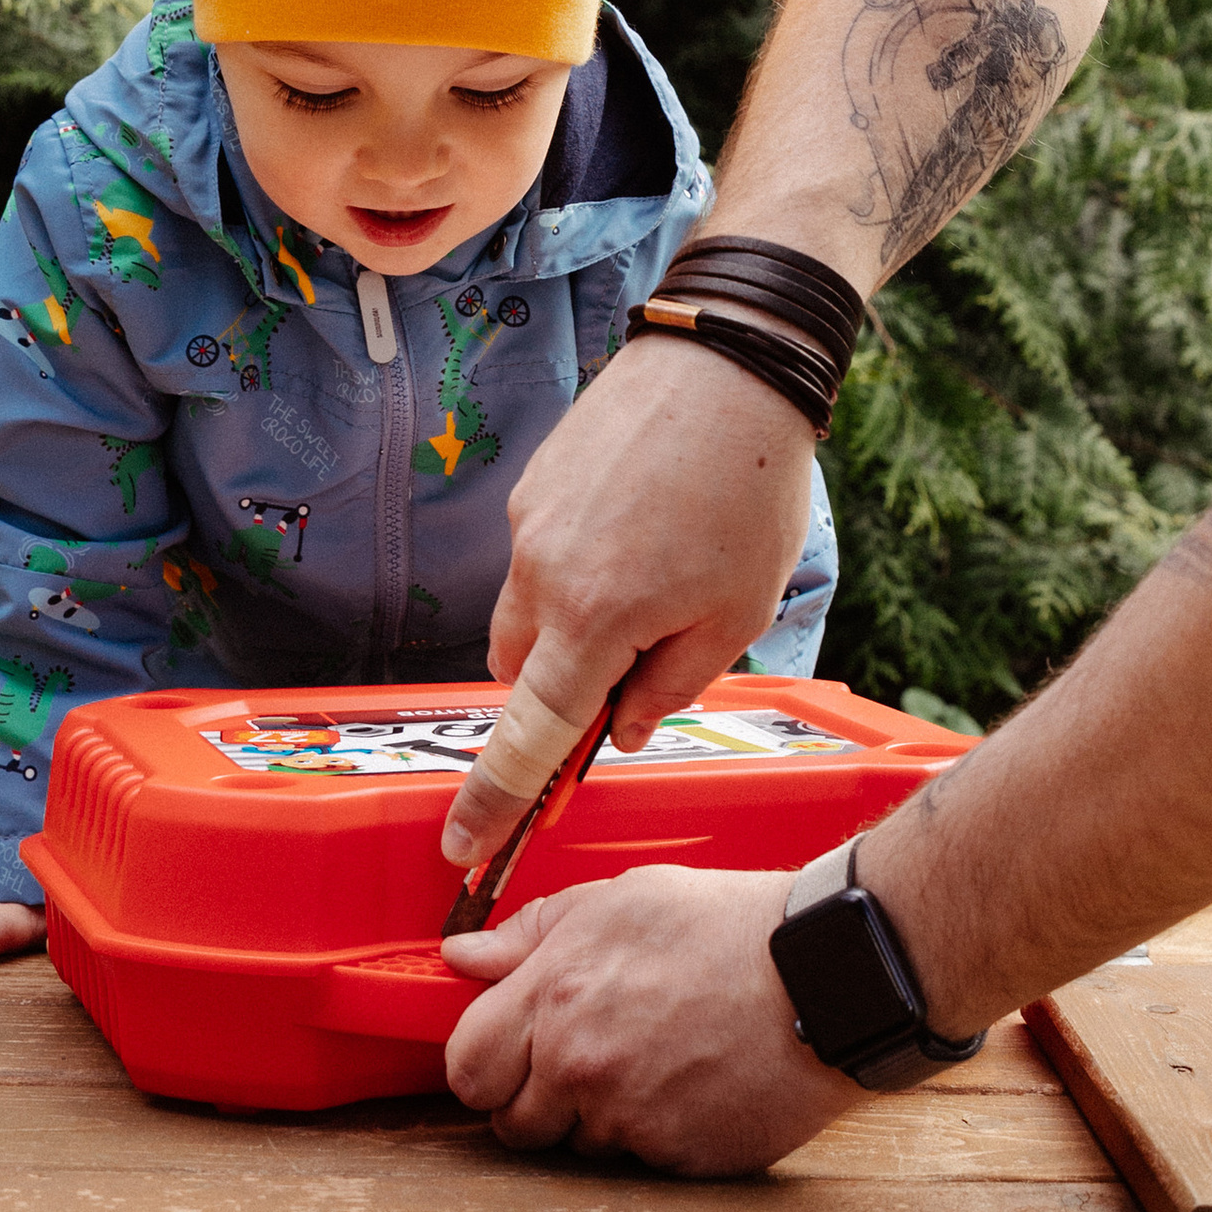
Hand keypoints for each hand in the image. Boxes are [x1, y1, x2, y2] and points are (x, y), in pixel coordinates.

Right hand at [440, 338, 813, 863]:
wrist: (727, 363)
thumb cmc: (748, 493)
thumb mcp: (736, 614)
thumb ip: (668, 686)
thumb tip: (614, 728)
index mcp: (592, 621)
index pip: (527, 737)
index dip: (493, 803)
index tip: (462, 848)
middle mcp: (541, 574)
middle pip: (518, 672)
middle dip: (559, 687)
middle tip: (639, 660)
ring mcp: (529, 523)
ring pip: (528, 610)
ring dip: (572, 621)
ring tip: (660, 570)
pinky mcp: (533, 482)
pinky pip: (542, 552)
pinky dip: (580, 562)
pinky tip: (648, 522)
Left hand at [441, 864, 856, 1172]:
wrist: (828, 975)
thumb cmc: (730, 925)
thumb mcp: (622, 899)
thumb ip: (531, 933)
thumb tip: (462, 958)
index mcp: (555, 996)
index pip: (467, 1067)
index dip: (484, 1063)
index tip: (508, 1054)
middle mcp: (581, 1066)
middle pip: (512, 1124)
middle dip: (537, 1100)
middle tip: (586, 1062)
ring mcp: (630, 1119)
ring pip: (578, 1146)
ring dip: (600, 1118)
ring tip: (656, 1061)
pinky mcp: (678, 1157)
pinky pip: (640, 1163)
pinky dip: (657, 1134)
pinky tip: (692, 1085)